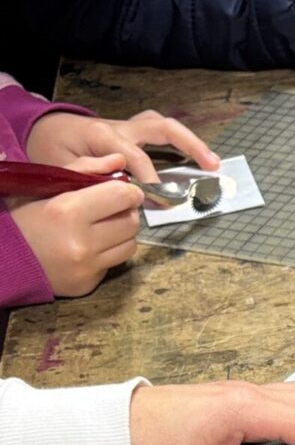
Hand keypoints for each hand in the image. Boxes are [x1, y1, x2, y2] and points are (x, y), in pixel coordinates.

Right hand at [9, 158, 142, 296]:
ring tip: (100, 229)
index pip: (123, 196)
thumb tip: (120, 160)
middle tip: (110, 210)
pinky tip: (89, 248)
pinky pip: (115, 264)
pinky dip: (108, 253)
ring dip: (121, 234)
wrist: (2, 258)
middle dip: (125, 212)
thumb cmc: (24, 217)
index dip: (128, 191)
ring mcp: (85, 267)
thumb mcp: (45, 186)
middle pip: (131, 221)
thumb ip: (84, 170)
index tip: (124, 190)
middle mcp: (80, 242)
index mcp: (67, 211)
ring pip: (130, 244)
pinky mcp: (87, 284)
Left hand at [26, 109, 219, 183]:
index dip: (148, 175)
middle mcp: (120, 127)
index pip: (132, 154)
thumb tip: (117, 188)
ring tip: (212, 163)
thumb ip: (85, 177)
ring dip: (191, 142)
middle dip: (189, 145)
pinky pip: (160, 133)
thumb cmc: (50, 150)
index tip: (160, 197)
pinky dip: (181, 143)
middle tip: (211, 166)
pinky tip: (195, 160)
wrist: (44, 129)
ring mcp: (129, 128)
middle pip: (161, 127)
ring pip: (164, 126)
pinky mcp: (132, 133)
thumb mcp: (58, 166)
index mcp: (100, 134)